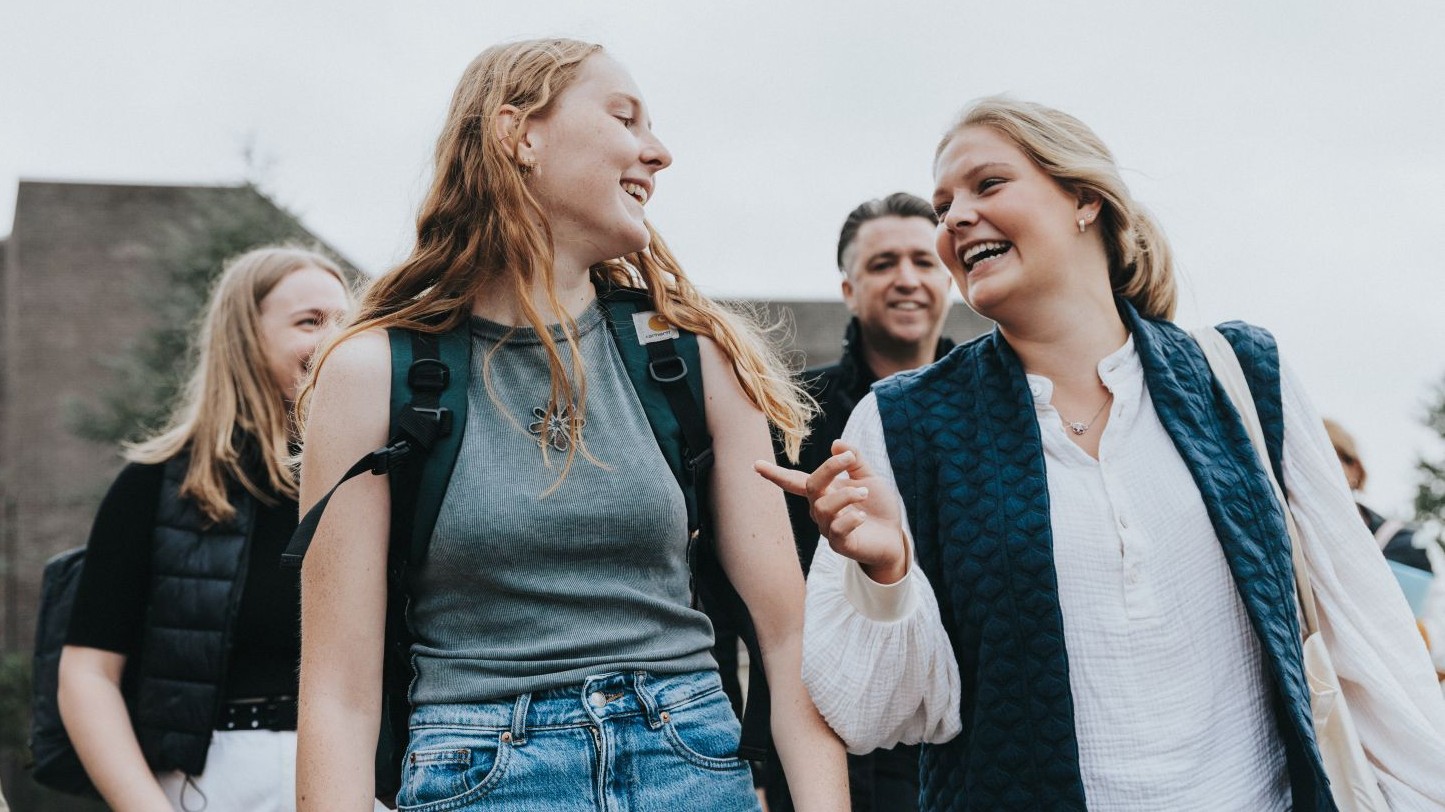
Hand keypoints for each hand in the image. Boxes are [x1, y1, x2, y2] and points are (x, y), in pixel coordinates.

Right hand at [754, 440, 908, 583]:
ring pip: (823, 508)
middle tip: (849, 460)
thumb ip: (854, 460)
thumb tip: (836, 443)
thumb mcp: (869, 477)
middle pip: (811, 486)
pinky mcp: (840, 544)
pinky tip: (862, 517)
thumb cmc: (878, 507)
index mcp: (824, 491)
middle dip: (828, 469)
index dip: (776, 474)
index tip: (755, 464)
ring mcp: (828, 528)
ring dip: (845, 495)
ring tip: (864, 493)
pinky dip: (850, 519)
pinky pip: (837, 530)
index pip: (795, 481)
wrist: (895, 537)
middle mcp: (820, 509)